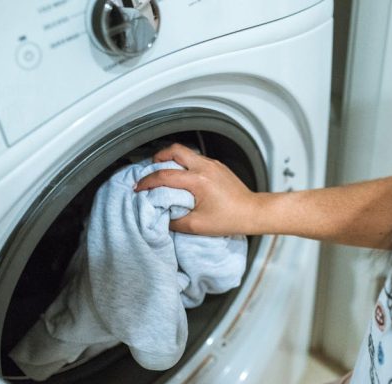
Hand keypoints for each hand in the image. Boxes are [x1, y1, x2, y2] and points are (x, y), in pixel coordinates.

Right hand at [134, 143, 259, 234]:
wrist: (253, 212)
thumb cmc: (230, 219)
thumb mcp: (197, 226)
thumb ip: (174, 221)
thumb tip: (162, 215)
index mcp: (198, 181)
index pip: (164, 175)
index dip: (147, 181)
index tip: (139, 188)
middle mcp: (205, 167)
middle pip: (174, 150)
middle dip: (158, 158)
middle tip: (150, 170)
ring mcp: (213, 164)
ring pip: (186, 153)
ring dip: (172, 160)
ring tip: (165, 173)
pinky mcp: (218, 166)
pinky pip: (196, 159)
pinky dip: (185, 164)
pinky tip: (183, 177)